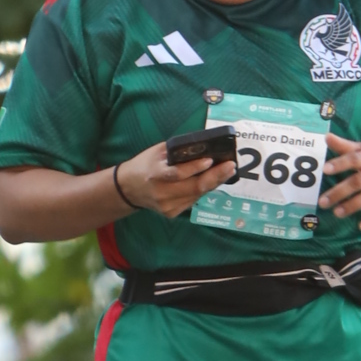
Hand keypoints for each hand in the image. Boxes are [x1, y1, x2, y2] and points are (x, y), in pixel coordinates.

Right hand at [109, 137, 239, 220]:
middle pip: (193, 188)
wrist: (129, 188)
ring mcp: (167, 206)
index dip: (194, 168)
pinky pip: (193, 201)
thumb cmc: (146, 164)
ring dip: (214, 183)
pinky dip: (203, 190)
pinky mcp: (171, 213)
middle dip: (215, 176)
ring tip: (227, 171)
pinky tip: (212, 181)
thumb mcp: (158, 152)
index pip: (176, 174)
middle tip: (231, 167)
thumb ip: (178, 151)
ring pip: (196, 195)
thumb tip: (204, 147)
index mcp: (155, 175)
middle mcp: (161, 193)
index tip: (210, 160)